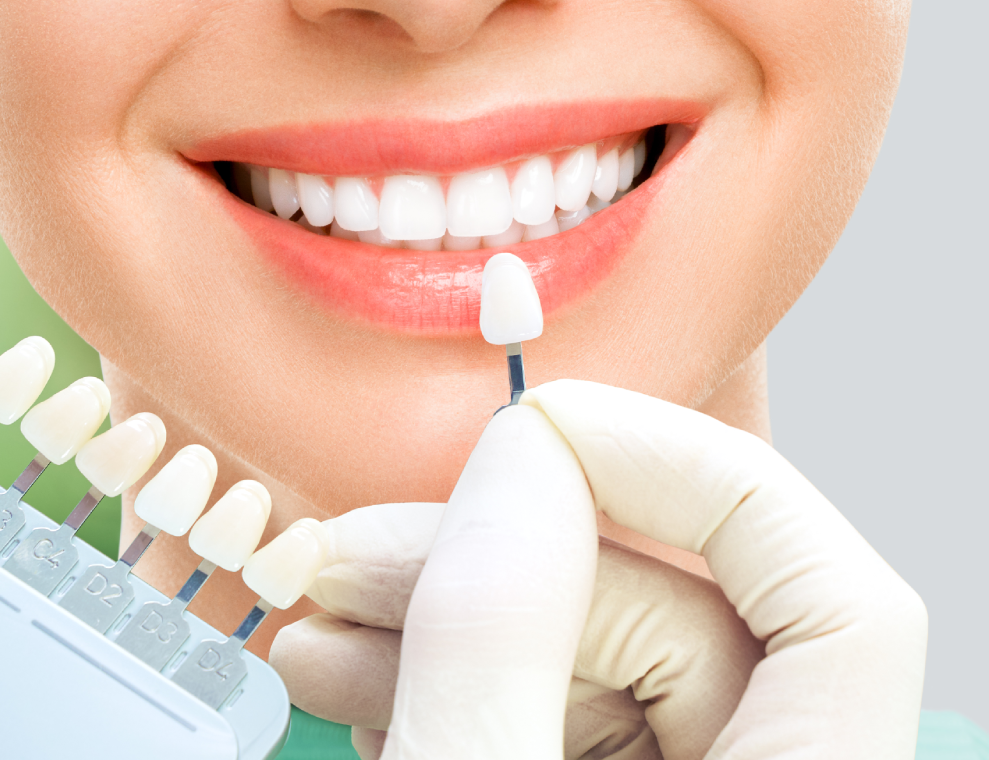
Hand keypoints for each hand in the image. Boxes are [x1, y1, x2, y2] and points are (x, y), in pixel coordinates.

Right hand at [272, 380, 926, 758]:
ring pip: (591, 668)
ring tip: (319, 628)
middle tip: (354, 554)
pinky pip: (545, 721)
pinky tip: (356, 676)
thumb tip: (518, 468)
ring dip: (444, 625)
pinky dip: (447, 688)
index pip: (829, 598)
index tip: (544, 426)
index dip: (693, 476)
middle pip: (673, 616)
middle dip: (494, 561)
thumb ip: (498, 646)